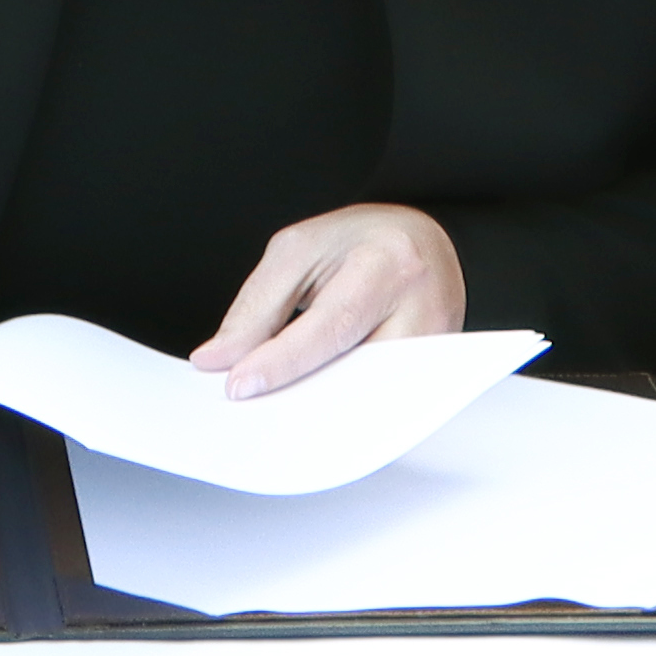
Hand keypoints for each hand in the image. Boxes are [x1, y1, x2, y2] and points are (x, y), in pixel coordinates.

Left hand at [192, 202, 467, 399]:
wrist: (423, 241)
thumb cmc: (359, 243)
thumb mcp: (298, 251)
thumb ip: (258, 306)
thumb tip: (217, 359)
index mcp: (388, 262)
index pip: (331, 325)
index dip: (282, 361)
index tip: (240, 386)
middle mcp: (424, 306)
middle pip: (358, 372)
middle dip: (304, 396)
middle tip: (257, 411)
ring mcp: (437, 346)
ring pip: (374, 399)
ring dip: (326, 413)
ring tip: (283, 414)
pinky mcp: (437, 373)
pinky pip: (385, 404)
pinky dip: (348, 411)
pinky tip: (318, 411)